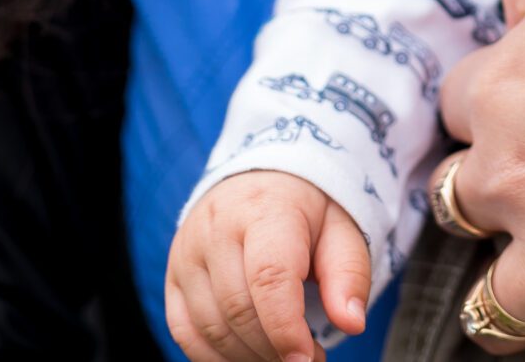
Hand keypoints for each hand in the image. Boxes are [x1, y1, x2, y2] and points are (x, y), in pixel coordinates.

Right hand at [166, 170, 372, 361]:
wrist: (259, 181)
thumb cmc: (305, 210)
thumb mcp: (341, 228)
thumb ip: (349, 273)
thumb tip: (352, 322)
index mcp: (265, 208)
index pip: (269, 276)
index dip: (286, 327)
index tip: (308, 360)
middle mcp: (216, 228)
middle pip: (238, 308)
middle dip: (274, 348)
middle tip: (308, 358)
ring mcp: (187, 253)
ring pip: (210, 326)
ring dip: (249, 357)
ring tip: (283, 356)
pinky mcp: (172, 275)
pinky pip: (184, 332)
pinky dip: (215, 357)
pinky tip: (249, 357)